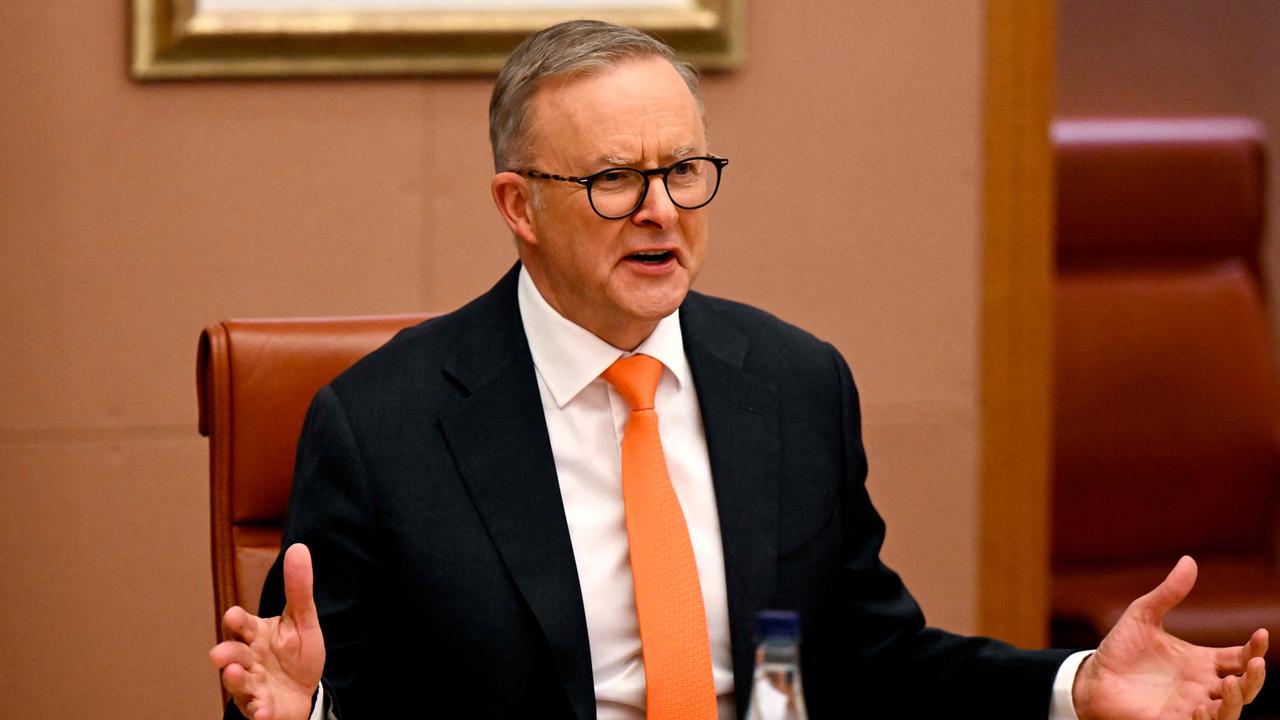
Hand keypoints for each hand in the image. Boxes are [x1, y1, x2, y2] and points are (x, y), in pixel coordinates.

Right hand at [210, 543, 326, 719]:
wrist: (303, 692)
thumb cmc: (295, 654)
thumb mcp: (302, 620)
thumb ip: (298, 589)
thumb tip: (299, 548)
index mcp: (255, 634)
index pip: (243, 625)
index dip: (238, 621)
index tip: (234, 614)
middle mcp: (247, 658)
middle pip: (233, 653)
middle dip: (227, 653)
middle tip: (220, 653)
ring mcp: (251, 684)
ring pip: (238, 682)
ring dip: (235, 680)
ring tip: (234, 674)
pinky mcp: (259, 707)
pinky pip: (255, 709)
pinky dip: (258, 710)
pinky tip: (263, 711)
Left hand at [1072, 556, 1267, 719]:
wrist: (1092, 677)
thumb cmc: (1120, 649)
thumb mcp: (1143, 616)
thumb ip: (1168, 593)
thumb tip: (1188, 560)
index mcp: (1201, 662)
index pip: (1238, 658)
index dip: (1254, 648)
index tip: (1260, 634)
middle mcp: (1202, 686)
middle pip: (1244, 687)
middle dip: (1254, 678)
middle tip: (1254, 663)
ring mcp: (1190, 707)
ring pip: (1228, 711)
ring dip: (1236, 700)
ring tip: (1230, 684)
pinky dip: (1208, 719)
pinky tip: (1205, 707)